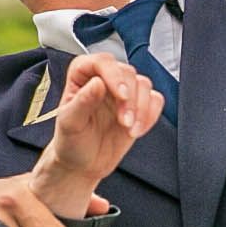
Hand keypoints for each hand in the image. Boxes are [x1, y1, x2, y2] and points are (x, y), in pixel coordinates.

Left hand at [36, 53, 160, 212]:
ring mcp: (123, 92)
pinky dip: (151, 115)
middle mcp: (104, 79)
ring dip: (141, 109)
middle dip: (130, 99)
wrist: (83, 164)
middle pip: (128, 73)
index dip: (114, 75)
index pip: (102, 62)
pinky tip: (137, 130)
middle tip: (124, 121)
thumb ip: (82, 101)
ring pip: (144, 85)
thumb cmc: (71, 142)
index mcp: (82, 75)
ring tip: (129, 129)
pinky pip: (155, 100)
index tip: (121, 96)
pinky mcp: (138, 106)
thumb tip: (97, 82)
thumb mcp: (69, 123)